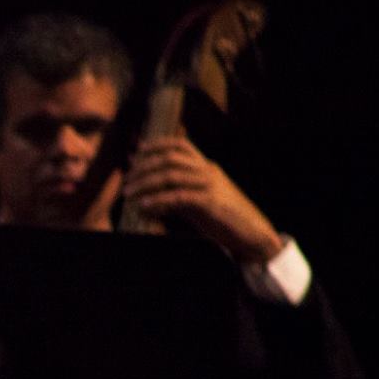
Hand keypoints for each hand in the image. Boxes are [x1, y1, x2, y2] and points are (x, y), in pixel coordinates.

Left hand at [122, 137, 284, 263]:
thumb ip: (174, 191)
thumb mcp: (195, 200)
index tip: (137, 152)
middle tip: (127, 180)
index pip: (180, 145)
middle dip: (144, 167)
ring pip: (171, 175)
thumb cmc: (221, 218)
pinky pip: (179, 196)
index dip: (156, 145)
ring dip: (145, 183)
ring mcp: (210, 185)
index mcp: (205, 167)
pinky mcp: (210, 203)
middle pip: (171, 158)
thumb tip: (146, 187)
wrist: (251, 233)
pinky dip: (158, 200)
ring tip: (129, 194)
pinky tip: (144, 205)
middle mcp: (207, 171)